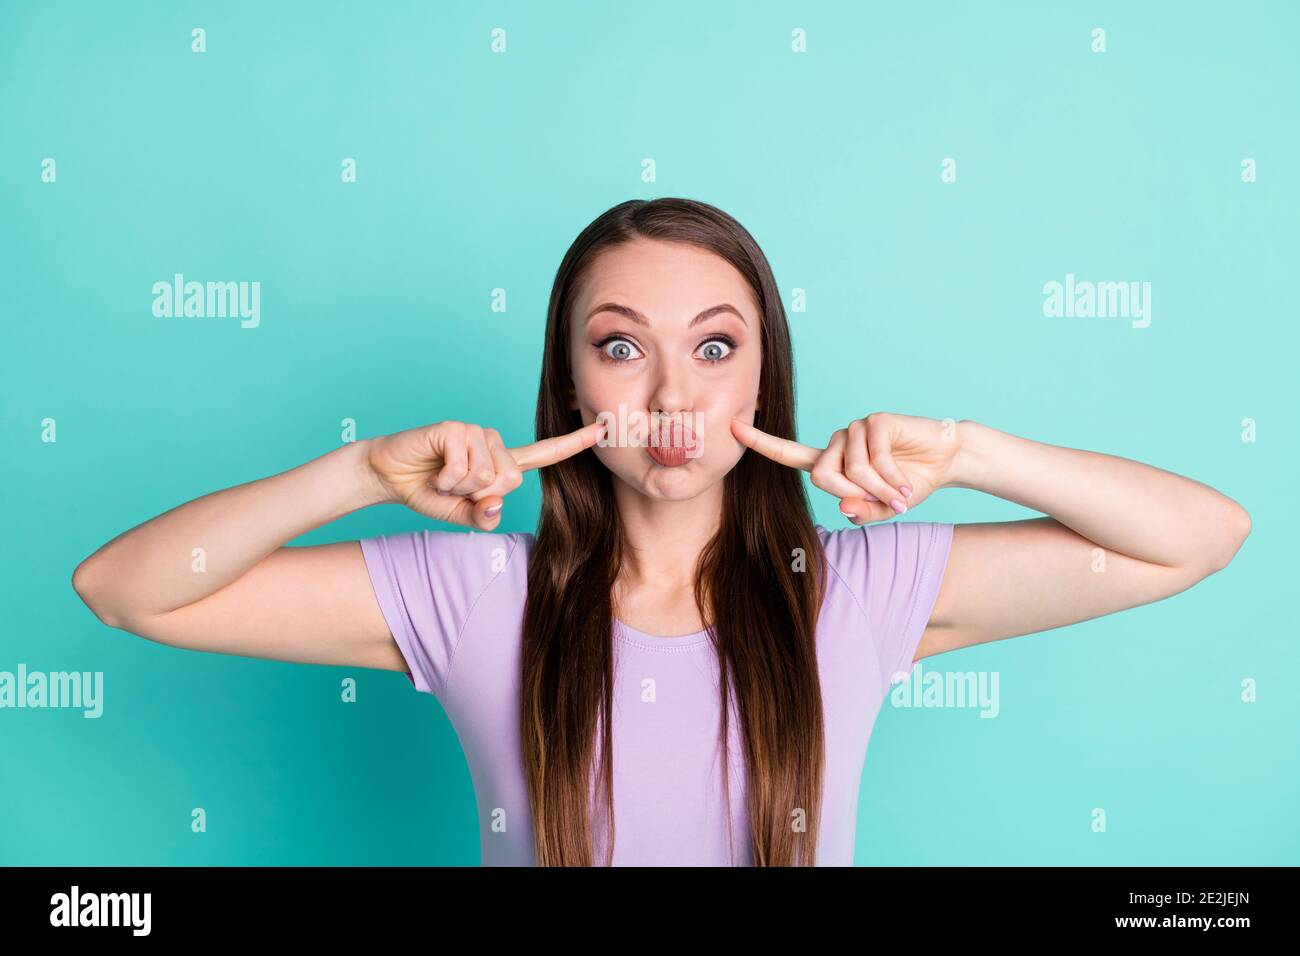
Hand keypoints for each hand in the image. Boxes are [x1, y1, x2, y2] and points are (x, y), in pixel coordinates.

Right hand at [365, 419, 606, 528]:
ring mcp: (475, 432)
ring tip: (442, 477)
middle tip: (454, 487)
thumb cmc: (428, 492)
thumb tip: (494, 503)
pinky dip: (446, 479)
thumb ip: (482, 515)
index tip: (602, 429)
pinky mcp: (455, 428)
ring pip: (487, 474)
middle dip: (480, 493)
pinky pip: (464, 467)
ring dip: (459, 487)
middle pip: (511, 478)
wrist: (389, 475)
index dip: (573, 444)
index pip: (544, 454)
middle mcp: (493, 443)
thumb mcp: (461, 514)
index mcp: (502, 462)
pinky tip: (434, 469)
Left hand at [730, 412, 961, 524]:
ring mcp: (856, 429)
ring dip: (879, 490)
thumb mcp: (883, 507)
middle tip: (885, 502)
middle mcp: (838, 442)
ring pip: (850, 471)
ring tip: (901, 492)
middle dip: (852, 495)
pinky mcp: (875, 421)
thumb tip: (844, 506)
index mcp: (832, 461)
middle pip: (822, 476)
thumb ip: (861, 511)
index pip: (789, 453)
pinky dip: (891, 479)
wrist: (946, 460)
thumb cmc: (910, 483)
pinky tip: (907, 483)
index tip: (733, 426)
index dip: (761, 442)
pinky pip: (873, 459)